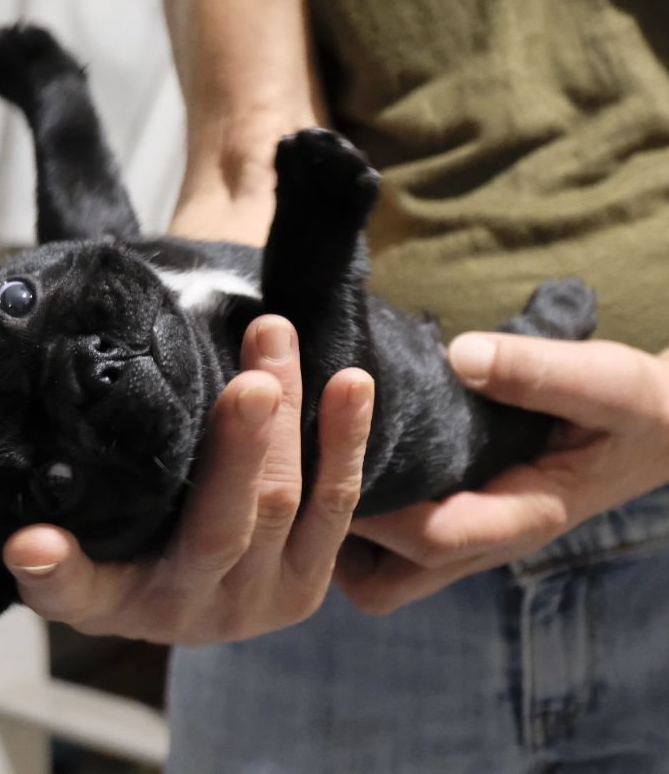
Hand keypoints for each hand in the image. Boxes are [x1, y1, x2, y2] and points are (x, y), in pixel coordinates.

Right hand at [3, 316, 373, 643]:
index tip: (32, 543)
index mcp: (116, 603)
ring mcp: (261, 601)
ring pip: (286, 505)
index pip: (78, 590)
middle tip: (250, 381)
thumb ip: (62, 536)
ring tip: (282, 347)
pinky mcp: (310, 580)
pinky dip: (344, 442)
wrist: (191, 590)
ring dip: (293, 423)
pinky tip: (353, 384)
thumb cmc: (124, 545)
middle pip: (219, 527)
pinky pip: (337, 506)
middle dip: (239, 450)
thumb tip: (27, 536)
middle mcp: (189, 611)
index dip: (57, 571)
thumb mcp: (83, 543)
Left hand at [335, 334, 668, 614]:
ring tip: (314, 474)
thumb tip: (461, 355)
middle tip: (304, 479)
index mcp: (522, 516)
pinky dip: (362, 527)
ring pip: (385, 577)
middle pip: (389, 582)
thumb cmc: (631, 406)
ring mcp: (470, 538)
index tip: (332, 459)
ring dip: (344, 541)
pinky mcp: (460, 522)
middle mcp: (487, 541)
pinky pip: (394, 551)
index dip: (377, 509)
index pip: (432, 538)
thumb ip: (538, 370)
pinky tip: (344, 468)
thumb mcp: (603, 380)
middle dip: (339, 544)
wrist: (654, 428)